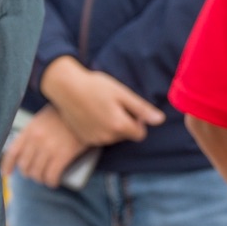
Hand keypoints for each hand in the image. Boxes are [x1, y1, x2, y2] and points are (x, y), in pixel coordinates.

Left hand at [3, 107, 89, 187]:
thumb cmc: (64, 115)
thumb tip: (28, 151)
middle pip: (25, 165)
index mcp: (29, 129)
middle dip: (28, 173)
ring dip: (40, 179)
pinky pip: (51, 175)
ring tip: (45, 179)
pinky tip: (53, 182)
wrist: (84, 110)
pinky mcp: (63, 154)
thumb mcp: (42, 119)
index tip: (7, 173)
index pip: (12, 151)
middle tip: (35, 175)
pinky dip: (51, 182)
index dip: (7, 165)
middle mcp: (36, 139)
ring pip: (37, 172)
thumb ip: (33, 132)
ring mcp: (49, 147)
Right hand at [40, 56, 165, 145]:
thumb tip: (160, 120)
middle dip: (123, 123)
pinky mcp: (84, 139)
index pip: (140, 133)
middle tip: (112, 105)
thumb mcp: (121, 93)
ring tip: (99, 108)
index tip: (127, 108)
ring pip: (112, 137)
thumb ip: (142, 109)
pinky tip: (90, 114)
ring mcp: (95, 139)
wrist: (65, 87)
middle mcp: (108, 137)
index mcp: (120, 125)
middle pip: (125, 135)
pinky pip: (99, 137)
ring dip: (110, 126)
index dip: (138, 120)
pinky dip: (98, 128)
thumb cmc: (94, 86)